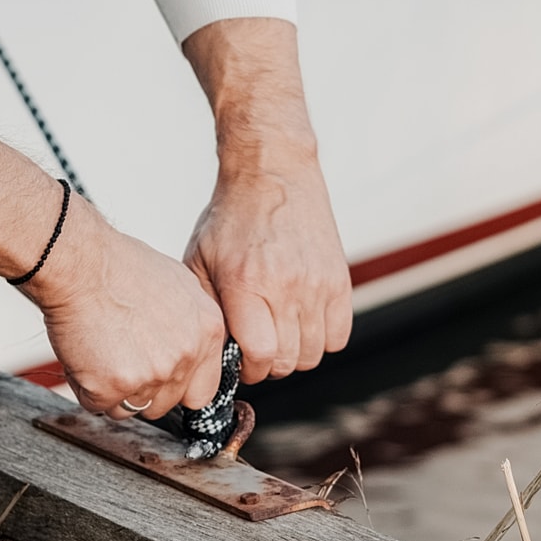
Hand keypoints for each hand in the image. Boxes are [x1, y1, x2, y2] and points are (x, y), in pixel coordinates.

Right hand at [26, 197, 229, 418]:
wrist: (80, 263)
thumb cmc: (119, 265)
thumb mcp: (178, 284)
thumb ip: (192, 325)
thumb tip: (192, 349)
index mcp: (207, 332)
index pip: (203, 391)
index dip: (177, 387)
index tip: (160, 378)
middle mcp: (185, 357)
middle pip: (166, 404)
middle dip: (143, 389)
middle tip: (121, 356)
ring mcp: (150, 375)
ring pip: (132, 408)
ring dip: (115, 390)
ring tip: (101, 351)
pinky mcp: (113, 387)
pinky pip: (99, 405)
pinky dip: (87, 387)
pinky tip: (84, 354)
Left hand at [184, 144, 351, 382]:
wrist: (273, 172)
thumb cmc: (233, 216)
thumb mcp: (200, 257)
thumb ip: (206, 307)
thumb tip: (210, 351)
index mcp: (246, 283)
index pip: (259, 355)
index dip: (248, 368)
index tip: (240, 358)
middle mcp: (285, 286)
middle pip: (286, 361)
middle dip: (267, 363)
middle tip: (257, 343)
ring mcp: (317, 284)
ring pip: (314, 354)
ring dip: (294, 352)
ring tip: (278, 330)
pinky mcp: (339, 280)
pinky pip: (339, 336)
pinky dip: (322, 338)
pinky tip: (302, 320)